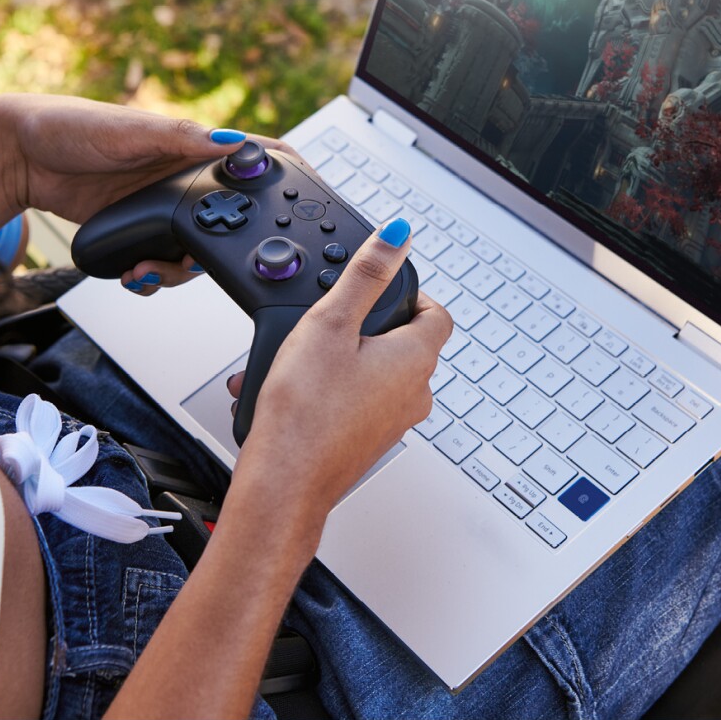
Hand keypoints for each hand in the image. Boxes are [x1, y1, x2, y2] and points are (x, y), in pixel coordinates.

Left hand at [0, 94, 296, 294]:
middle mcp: (183, 180)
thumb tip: (235, 143)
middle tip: (196, 258)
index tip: (306, 204)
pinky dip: (151, 277)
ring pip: (196, 253)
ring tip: (147, 271)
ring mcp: (162, 209)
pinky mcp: (139, 232)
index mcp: (192, 147)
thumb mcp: (132, 130)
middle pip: (230, 222)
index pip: (255, 161)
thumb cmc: (70, 126)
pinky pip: (161, 264)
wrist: (20, 159)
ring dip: (177, 271)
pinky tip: (132, 273)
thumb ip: (184, 138)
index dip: (285, 181)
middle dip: (220, 250)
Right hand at [224, 219, 452, 530]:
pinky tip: (287, 392)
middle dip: (361, 327)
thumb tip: (398, 237)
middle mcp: (413, 394)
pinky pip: (352, 403)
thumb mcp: (331, 323)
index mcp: (416, 360)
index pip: (436, 313)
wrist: (284, 483)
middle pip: (401, 342)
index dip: (410, 293)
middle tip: (326, 324)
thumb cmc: (306, 412)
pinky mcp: (365, 442)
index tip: (379, 287)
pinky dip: (325, 390)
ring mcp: (391, 422)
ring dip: (334, 360)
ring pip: (370, 374)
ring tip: (293, 361)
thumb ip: (366, 275)